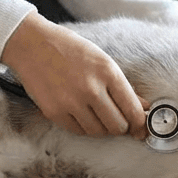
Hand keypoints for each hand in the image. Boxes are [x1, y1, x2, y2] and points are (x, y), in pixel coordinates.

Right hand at [0, 13, 147, 139]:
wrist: (32, 44)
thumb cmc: (69, 49)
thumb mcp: (102, 60)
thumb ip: (124, 87)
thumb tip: (144, 107)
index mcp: (107, 72)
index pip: (133, 111)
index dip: (139, 123)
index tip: (139, 126)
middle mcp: (91, 89)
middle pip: (118, 126)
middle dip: (120, 126)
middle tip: (116, 118)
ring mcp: (71, 102)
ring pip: (98, 132)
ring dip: (101, 127)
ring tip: (95, 112)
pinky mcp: (54, 112)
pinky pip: (78, 131)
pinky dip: (83, 126)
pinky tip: (80, 112)